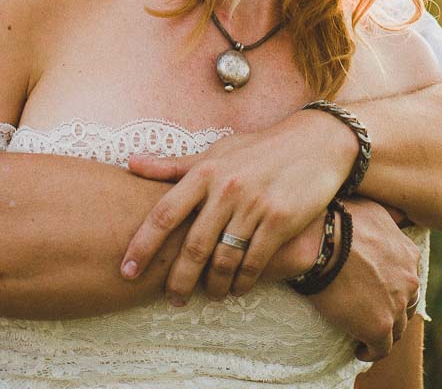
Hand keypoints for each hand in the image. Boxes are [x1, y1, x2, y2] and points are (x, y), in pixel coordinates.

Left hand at [119, 109, 355, 301]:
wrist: (315, 143)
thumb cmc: (259, 149)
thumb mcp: (216, 151)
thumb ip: (174, 166)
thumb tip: (130, 165)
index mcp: (205, 172)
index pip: (164, 213)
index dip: (142, 245)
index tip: (127, 271)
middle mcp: (226, 188)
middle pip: (193, 246)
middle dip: (178, 279)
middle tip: (172, 298)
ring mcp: (254, 205)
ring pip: (224, 259)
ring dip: (213, 285)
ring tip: (209, 295)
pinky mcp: (280, 219)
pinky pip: (254, 262)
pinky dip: (243, 282)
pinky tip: (238, 288)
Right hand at [308, 199, 419, 361]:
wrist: (321, 240)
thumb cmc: (338, 219)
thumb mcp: (373, 208)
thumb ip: (390, 216)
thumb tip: (399, 214)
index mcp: (408, 253)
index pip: (408, 278)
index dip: (395, 287)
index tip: (379, 293)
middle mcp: (409, 279)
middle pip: (406, 305)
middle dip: (393, 311)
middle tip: (373, 314)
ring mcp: (396, 304)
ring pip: (396, 329)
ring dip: (383, 332)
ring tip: (366, 335)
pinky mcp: (379, 325)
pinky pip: (380, 348)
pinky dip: (371, 352)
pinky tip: (360, 350)